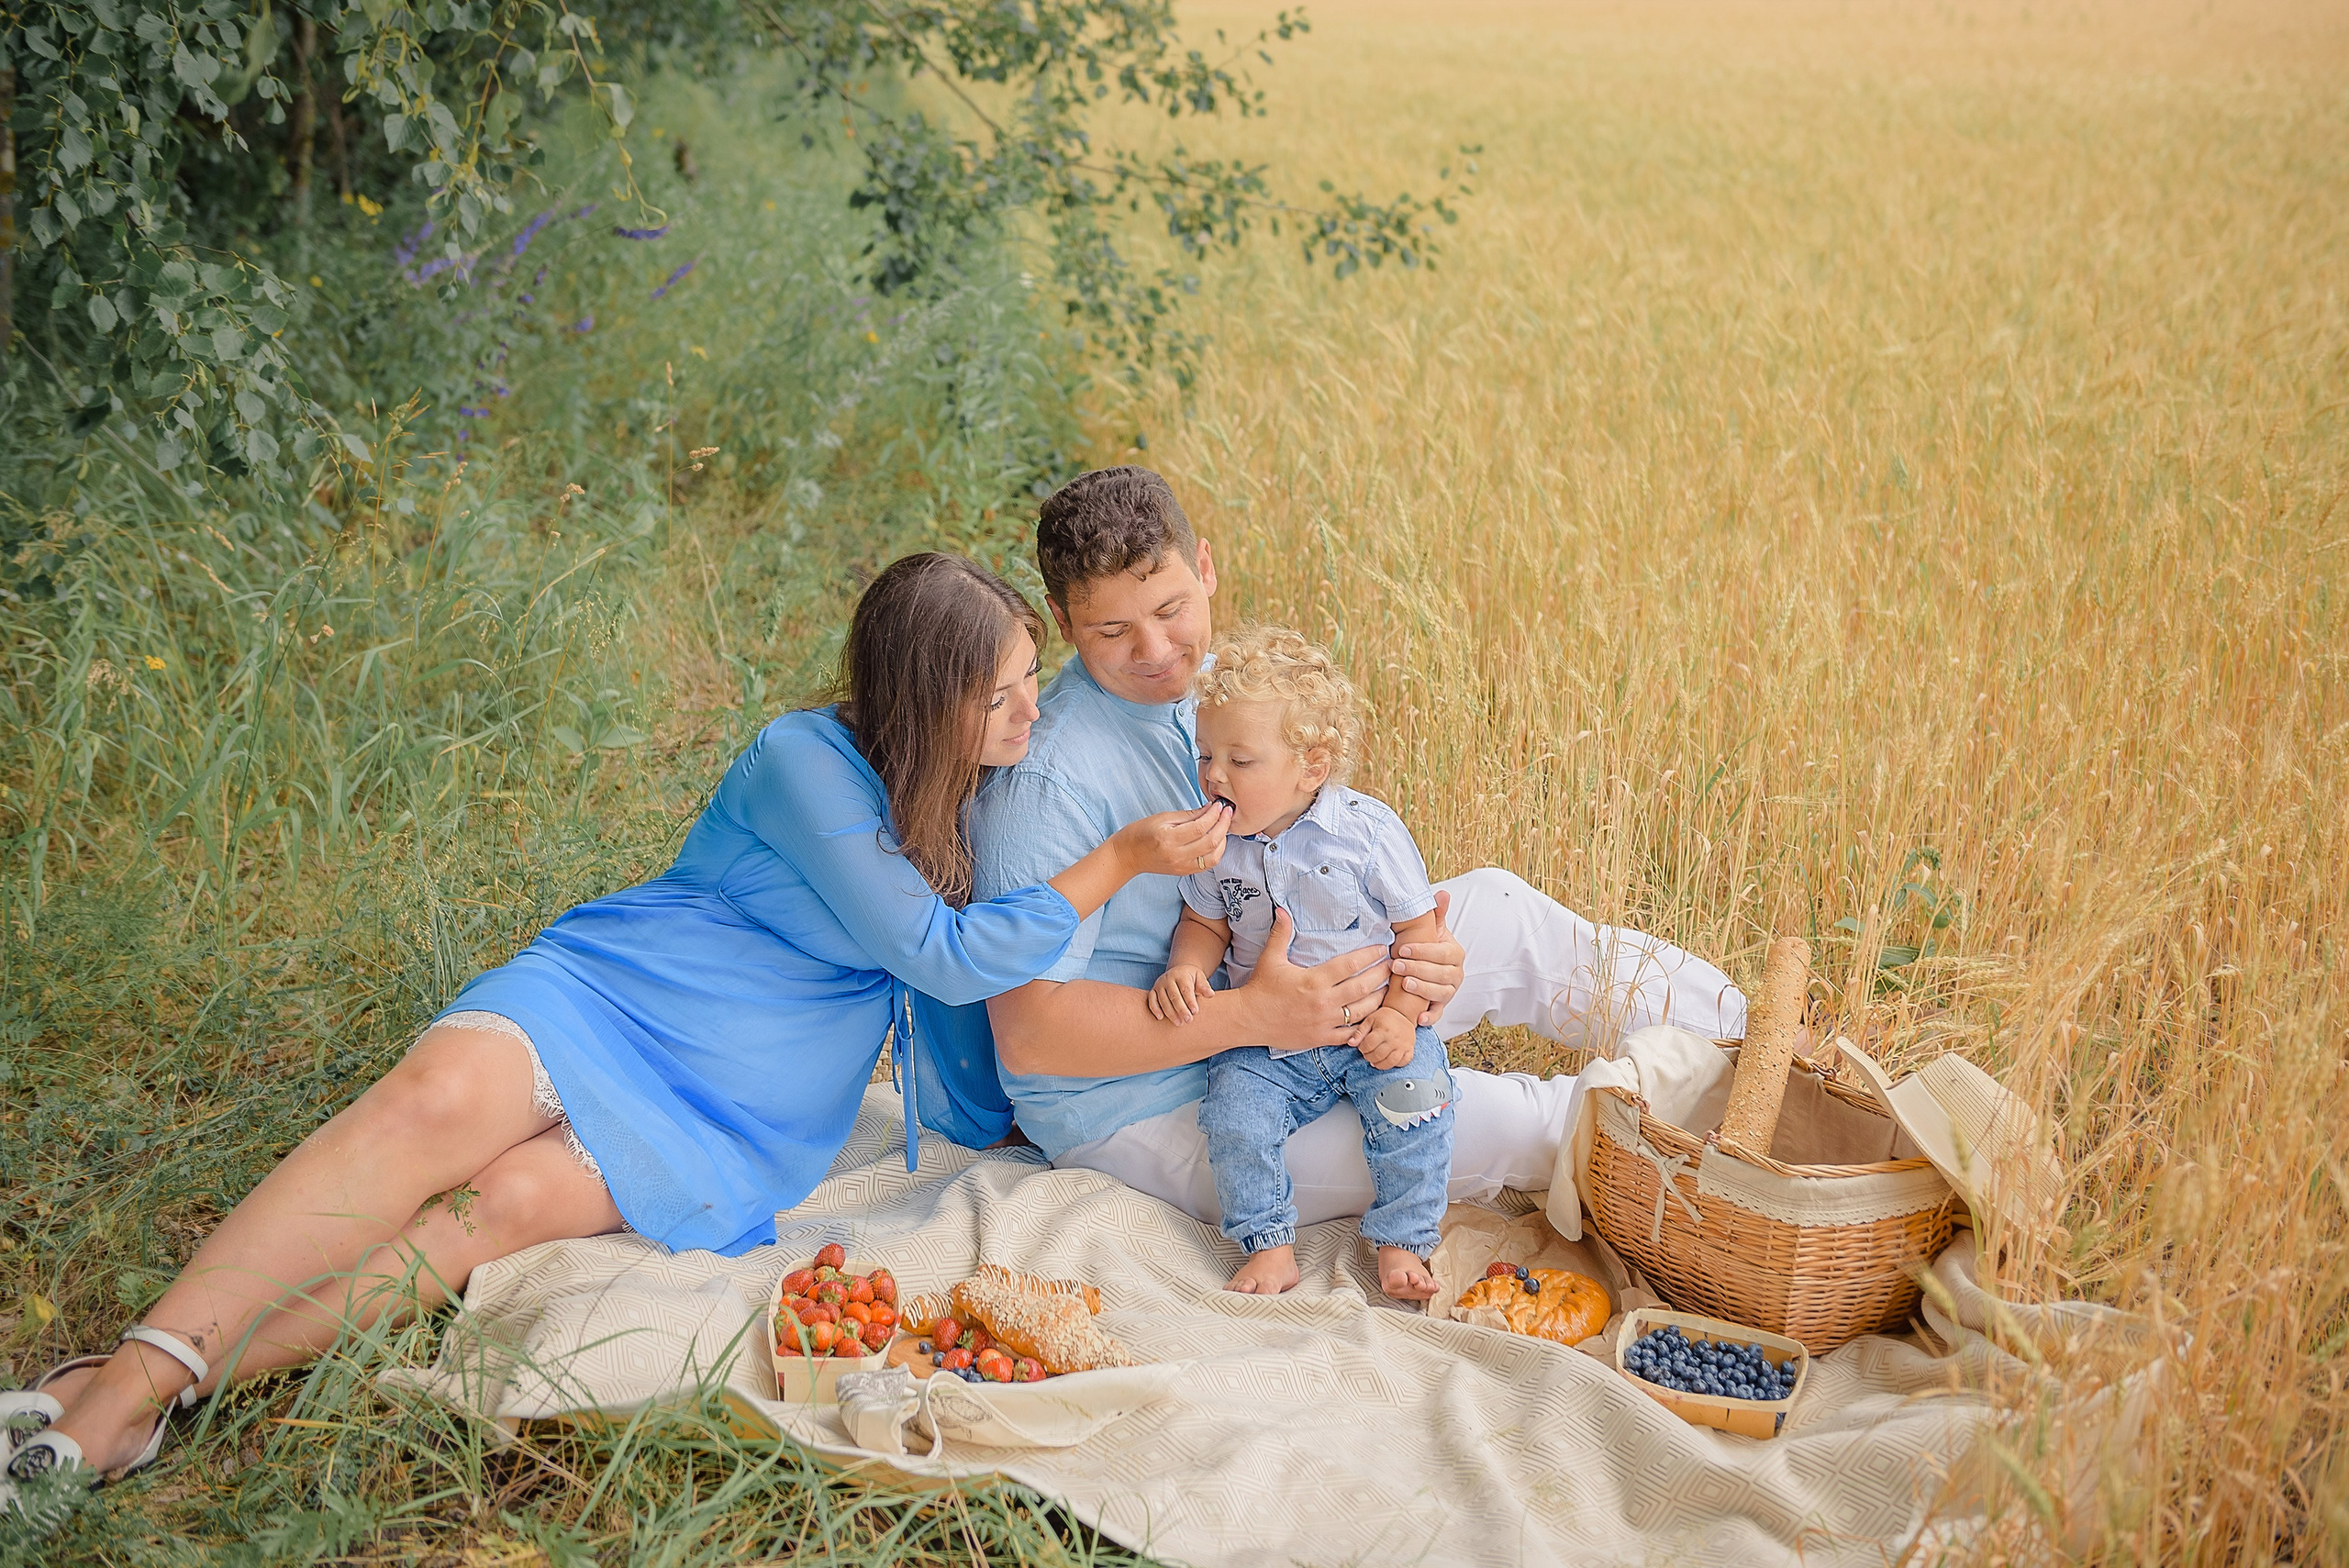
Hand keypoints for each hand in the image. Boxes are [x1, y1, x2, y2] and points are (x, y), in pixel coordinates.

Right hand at [1112, 800, 1231, 879]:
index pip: (1200, 827)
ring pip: (1214, 856)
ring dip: (1223, 839)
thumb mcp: (1162, 817)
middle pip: (1210, 842)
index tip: (1218, 805)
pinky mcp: (1185, 872)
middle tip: (1227, 811)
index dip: (1213, 815)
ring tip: (1224, 825)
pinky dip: (1217, 851)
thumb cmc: (1141, 833)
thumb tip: (1210, 808)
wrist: (1128, 855)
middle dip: (1223, 824)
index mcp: (1169, 839)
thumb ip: (1189, 815)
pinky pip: (1208, 864)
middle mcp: (1177, 856)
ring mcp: (1182, 867)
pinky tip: (1217, 839)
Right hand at [1149, 964, 1212, 1023]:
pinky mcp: (1153, 991)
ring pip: (1163, 1000)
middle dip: (1181, 1009)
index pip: (1185, 989)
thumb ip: (1204, 987)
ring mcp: (1159, 985)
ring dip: (1170, 1013)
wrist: (1178, 971)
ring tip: (1179, 1023)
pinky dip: (1155, 1009)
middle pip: (1174, 996)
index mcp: (1181, 975)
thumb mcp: (1200, 978)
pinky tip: (1160, 1018)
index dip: (1190, 1001)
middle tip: (1188, 1020)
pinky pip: (1151, 1000)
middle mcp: (1168, 979)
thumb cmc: (1191, 978)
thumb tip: (1210, 994)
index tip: (1195, 1012)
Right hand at [1240, 910, 1389, 1047]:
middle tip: (1393, 967)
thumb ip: (1281, 933)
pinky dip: (1363, 1027)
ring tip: (1387, 990)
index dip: (1370, 956)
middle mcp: (1323, 1001)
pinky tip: (1372, 1018)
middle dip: (1381, 976)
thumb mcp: (1270, 958)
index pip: (1350, 965)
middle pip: (1363, 988)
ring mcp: (1324, 1022)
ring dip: (1377, 1000)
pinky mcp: (1321, 1038)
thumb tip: (1282, 909)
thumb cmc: (1260, 988)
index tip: (1383, 949)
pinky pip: (1349, 1034)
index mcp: (1314, 980)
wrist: (1248, 1019)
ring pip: (1361, 1011)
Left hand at [1354, 1007, 1415, 1069]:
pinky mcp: (1409, 1049)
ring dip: (1380, 1064)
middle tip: (1368, 1054)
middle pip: (1378, 1055)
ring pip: (1390, 1062)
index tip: (1362, 1047)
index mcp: (1383, 1030)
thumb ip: (1359, 1032)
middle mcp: (1394, 1039)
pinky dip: (1395, 1065)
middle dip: (1369, 1057)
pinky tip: (1388, 1061)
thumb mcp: (1369, 1020)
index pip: (1369, 1045)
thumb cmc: (1385, 1017)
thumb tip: (1350, 1043)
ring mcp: (1403, 1045)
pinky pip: (1403, 1062)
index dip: (1362, 1048)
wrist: (1402, 1013)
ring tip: (1375, 1061)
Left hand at [1391, 888, 1463, 1027]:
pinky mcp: (1441, 1006)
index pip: (1442, 953)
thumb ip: (1437, 913)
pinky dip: (1431, 1017)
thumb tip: (1442, 893)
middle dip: (1418, 969)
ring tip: (1404, 985)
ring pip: (1441, 993)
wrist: (1426, 965)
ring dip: (1423, 990)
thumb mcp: (1431, 929)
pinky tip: (1418, 1018)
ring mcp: (1449, 991)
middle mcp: (1456, 973)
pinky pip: (1439, 1014)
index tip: (1402, 949)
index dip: (1423, 951)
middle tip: (1397, 966)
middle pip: (1441, 974)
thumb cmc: (1426, 946)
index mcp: (1455, 953)